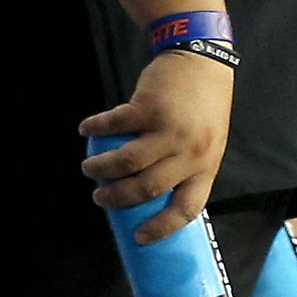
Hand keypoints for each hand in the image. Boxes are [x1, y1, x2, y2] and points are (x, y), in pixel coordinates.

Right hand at [81, 46, 230, 244]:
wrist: (204, 59)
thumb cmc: (205, 104)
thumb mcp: (209, 141)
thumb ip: (187, 164)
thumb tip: (153, 193)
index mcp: (207, 165)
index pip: (187, 208)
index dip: (162, 228)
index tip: (140, 237)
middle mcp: (190, 152)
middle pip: (147, 188)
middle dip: (117, 198)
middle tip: (100, 197)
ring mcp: (170, 129)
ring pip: (127, 162)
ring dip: (101, 168)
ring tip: (89, 168)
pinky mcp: (149, 107)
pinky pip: (115, 125)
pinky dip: (96, 128)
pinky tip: (86, 129)